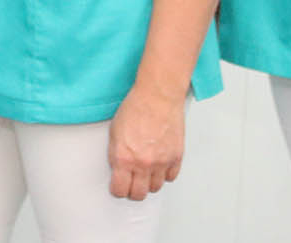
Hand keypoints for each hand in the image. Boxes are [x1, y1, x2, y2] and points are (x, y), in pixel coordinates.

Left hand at [108, 84, 184, 200]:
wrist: (157, 97)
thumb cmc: (136, 108)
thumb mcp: (114, 132)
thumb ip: (116, 154)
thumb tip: (118, 169)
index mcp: (123, 157)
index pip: (120, 189)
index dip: (117, 190)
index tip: (118, 187)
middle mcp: (143, 163)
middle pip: (139, 194)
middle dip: (133, 191)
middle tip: (131, 184)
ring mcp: (161, 162)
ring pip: (156, 188)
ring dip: (149, 183)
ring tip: (145, 173)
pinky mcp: (176, 157)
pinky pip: (171, 177)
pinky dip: (165, 175)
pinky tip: (159, 166)